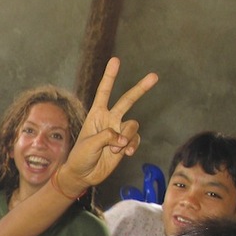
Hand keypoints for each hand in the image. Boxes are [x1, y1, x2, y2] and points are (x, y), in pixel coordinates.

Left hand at [58, 58, 158, 194]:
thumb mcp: (89, 144)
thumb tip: (122, 138)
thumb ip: (106, 136)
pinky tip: (127, 153)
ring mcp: (119, 132)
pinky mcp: (125, 144)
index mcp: (96, 114)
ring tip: (116, 149)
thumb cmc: (80, 157)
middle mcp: (109, 119)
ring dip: (127, 137)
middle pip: (127, 100)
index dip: (110, 77)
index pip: (104, 92)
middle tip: (154, 76)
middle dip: (140, 88)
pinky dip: (133, 145)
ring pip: (133, 125)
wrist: (83, 174)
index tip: (116, 60)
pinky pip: (136, 139)